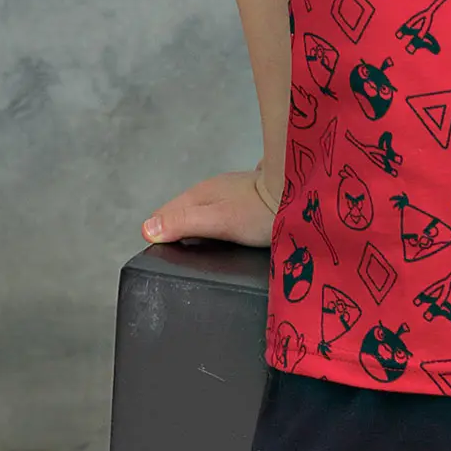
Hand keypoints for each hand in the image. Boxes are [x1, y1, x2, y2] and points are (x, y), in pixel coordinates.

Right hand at [142, 158, 282, 250]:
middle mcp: (212, 190)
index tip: (165, 258)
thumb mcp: (218, 220)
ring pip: (203, 214)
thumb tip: (147, 229)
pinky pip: (223, 215)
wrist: (303, 194)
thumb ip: (184, 223)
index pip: (163, 216)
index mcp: (199, 193)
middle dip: (178, 235)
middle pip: (182, 215)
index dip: (159, 237)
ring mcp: (230, 193)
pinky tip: (229, 240)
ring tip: (206, 254)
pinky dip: (220, 228)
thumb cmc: (262, 211)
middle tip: (185, 261)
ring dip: (200, 232)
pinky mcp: (247, 200)